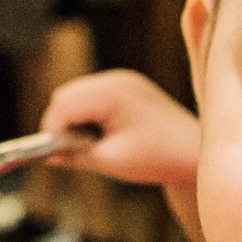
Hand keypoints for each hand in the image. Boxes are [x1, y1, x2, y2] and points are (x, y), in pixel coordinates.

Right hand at [40, 69, 200, 187]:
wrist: (193, 155)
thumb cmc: (157, 158)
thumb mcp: (110, 161)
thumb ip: (75, 156)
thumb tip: (48, 155)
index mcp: (113, 93)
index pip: (64, 105)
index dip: (52, 130)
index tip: (53, 154)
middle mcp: (116, 80)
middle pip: (66, 95)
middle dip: (61, 123)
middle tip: (68, 152)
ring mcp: (123, 81)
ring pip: (76, 95)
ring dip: (73, 119)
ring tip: (89, 146)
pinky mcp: (127, 88)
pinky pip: (92, 96)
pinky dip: (87, 115)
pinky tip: (101, 136)